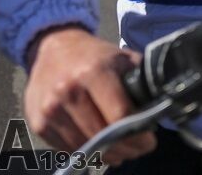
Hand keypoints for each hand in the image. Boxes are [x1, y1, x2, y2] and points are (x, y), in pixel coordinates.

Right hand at [23, 26, 155, 165]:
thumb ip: (141, 80)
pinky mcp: (39, 123)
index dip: (138, 134)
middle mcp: (68, 91)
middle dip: (126, 147)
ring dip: (108, 155)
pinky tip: (100, 149)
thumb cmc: (93, 55)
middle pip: (102, 136)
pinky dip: (86, 153)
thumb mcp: (121, 58)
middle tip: (139, 148)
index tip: (149, 140)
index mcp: (93, 72)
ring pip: (85, 147)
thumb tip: (162, 106)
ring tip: (123, 150)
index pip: (119, 115)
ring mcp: (50, 109)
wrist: (53, 47)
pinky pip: (68, 149)